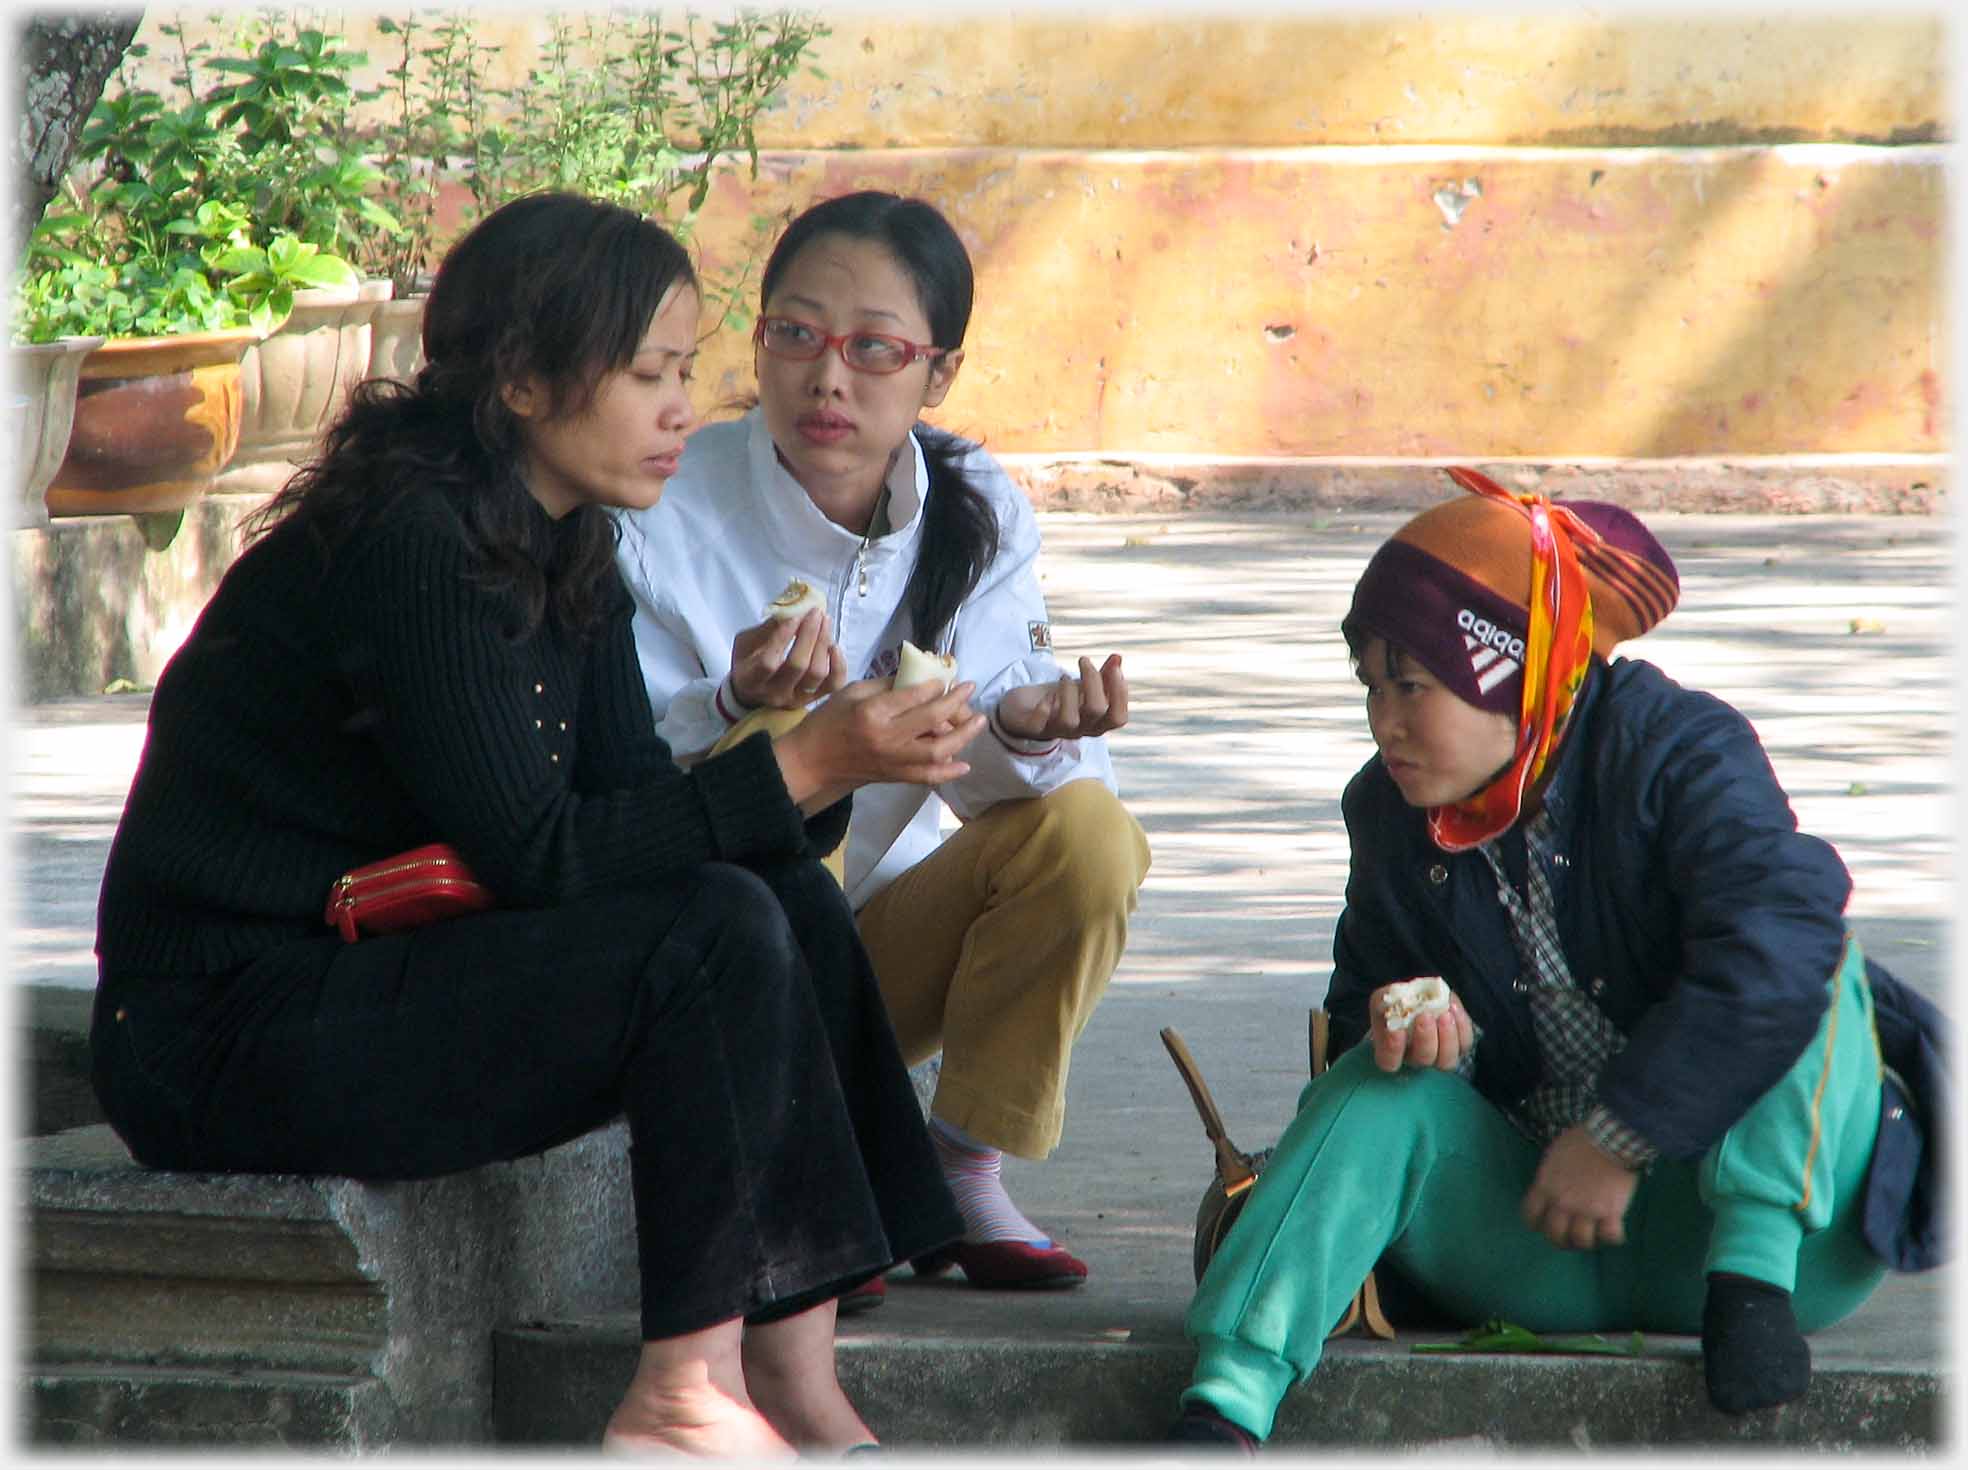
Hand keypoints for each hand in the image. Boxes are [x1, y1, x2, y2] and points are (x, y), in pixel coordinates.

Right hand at [729, 609, 847, 710]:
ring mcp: (796, 699)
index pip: (768, 661)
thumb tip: (792, 610)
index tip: (794, 617)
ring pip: (817, 674)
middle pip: (798, 666)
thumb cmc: (748, 662)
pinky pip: (833, 684)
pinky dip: (838, 664)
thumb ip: (766, 629)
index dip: (782, 637)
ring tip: (824, 622)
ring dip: (823, 644)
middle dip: (809, 634)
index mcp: (750, 679)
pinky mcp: (813, 699)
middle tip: (815, 612)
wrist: (754, 692)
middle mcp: (774, 693)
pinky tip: (834, 645)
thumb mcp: (746, 643)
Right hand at [772, 678, 986, 812]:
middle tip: (969, 690)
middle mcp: (886, 737)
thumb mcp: (851, 691)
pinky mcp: (894, 777)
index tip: (946, 678)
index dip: (936, 685)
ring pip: (936, 751)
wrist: (811, 761)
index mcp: (872, 712)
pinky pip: (926, 777)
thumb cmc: (828, 720)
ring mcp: (892, 760)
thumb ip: (886, 685)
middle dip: (956, 703)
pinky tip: (965, 764)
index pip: (913, 696)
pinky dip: (948, 772)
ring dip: (962, 736)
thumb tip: (920, 678)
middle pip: (932, 720)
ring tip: (978, 722)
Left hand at [995, 653, 1129, 741]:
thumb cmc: (1060, 698)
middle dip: (1093, 680)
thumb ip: (1103, 675)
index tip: (1113, 667)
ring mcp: (1057, 731)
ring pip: (1069, 720)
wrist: (1026, 709)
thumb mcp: (1083, 686)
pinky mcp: (1033, 728)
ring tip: (1064, 677)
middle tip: (1084, 661)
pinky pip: (1039, 724)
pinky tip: (1046, 696)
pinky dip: (1043, 708)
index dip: (1120, 693)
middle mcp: (1080, 730)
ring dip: (1068, 691)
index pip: (1118, 718)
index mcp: (1096, 723)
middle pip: (1096, 711)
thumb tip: (1117, 657)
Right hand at [1367, 981, 1473, 1073]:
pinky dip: (1462, 1026)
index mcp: (1391, 1051)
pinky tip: (1453, 1008)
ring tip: (1444, 1014)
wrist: (1417, 996)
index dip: (1393, 1049)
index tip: (1396, 1030)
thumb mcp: (1382, 999)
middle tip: (1425, 1016)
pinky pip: (1464, 1043)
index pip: (1389, 1062)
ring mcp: (1439, 1054)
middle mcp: (1416, 1058)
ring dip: (1447, 1037)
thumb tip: (1399, 1006)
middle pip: (1423, 1059)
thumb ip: (1384, 1003)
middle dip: (1425, 1038)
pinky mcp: (1459, 1044)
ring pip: (1447, 1060)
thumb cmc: (1395, 1001)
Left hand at [1520, 1124, 1638, 1249]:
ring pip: (1581, 1241)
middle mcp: (1563, 1203)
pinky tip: (1612, 1231)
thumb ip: (1549, 1176)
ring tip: (1591, 1237)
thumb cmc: (1580, 1141)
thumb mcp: (1553, 1156)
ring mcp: (1587, 1210)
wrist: (1610, 1139)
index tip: (1541, 1225)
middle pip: (1555, 1235)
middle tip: (1567, 1239)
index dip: (1535, 1223)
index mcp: (1545, 1187)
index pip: (1530, 1214)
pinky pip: (1610, 1236)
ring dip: (1585, 1242)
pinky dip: (1612, 1237)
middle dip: (1559, 1240)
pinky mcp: (1611, 1213)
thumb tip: (1549, 1187)